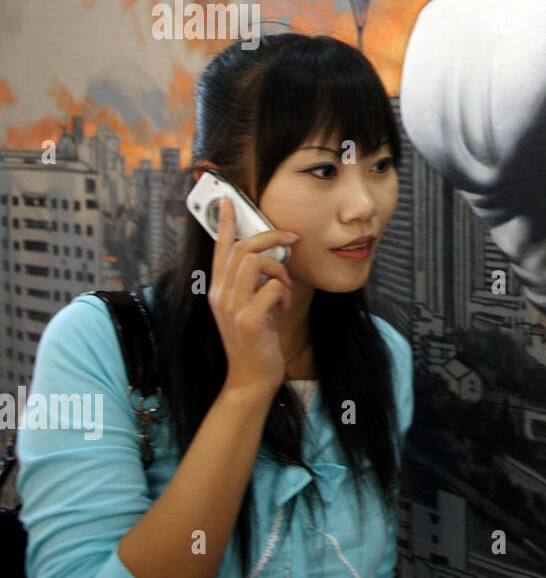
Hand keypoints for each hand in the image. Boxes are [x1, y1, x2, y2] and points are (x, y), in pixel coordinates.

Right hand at [208, 196, 299, 396]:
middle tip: (294, 240)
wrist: (251, 378)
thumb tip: (269, 259)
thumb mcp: (248, 307)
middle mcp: (220, 295)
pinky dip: (284, 294)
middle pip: (243, 248)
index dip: (226, 223)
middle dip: (273, 238)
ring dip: (280, 271)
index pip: (220, 249)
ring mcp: (232, 308)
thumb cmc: (256, 340)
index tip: (228, 200)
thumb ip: (251, 285)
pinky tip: (281, 310)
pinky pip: (273, 288)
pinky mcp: (249, 320)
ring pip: (257, 262)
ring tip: (283, 289)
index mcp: (218, 290)